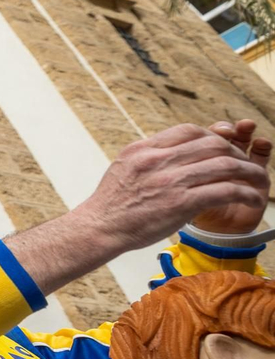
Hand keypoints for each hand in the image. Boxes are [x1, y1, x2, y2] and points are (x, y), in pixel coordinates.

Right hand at [75, 122, 270, 253]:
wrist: (99, 228)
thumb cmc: (112, 204)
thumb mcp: (124, 167)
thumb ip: (149, 157)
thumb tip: (171, 151)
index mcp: (144, 149)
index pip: (188, 130)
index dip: (213, 136)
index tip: (222, 149)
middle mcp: (158, 160)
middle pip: (212, 143)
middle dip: (236, 152)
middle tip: (244, 164)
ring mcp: (170, 180)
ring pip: (225, 164)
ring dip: (249, 171)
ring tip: (259, 180)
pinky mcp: (181, 203)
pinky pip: (226, 190)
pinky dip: (245, 193)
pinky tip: (252, 199)